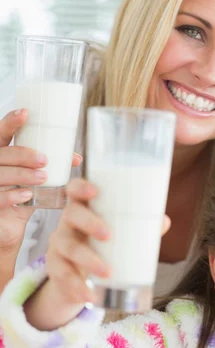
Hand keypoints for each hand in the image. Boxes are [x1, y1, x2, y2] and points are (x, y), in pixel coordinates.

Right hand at [0, 109, 81, 249]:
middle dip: (23, 154)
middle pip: (1, 153)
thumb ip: (48, 170)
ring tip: (42, 178)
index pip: (1, 135)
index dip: (10, 123)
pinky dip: (13, 195)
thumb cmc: (18, 204)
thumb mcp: (33, 184)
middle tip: (45, 159)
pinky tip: (27, 195)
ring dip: (22, 174)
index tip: (25, 113)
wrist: (5, 234)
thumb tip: (75, 157)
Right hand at [46, 178, 170, 305]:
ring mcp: (59, 245)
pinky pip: (62, 275)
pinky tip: (89, 295)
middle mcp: (68, 224)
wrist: (79, 281)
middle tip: (108, 236)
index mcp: (83, 210)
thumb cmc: (102, 249)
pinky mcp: (55, 268)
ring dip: (87, 260)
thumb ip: (140, 229)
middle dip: (89, 223)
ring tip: (107, 272)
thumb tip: (164, 221)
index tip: (95, 191)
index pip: (75, 190)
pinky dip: (76, 286)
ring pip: (68, 247)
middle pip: (71, 214)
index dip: (81, 187)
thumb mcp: (119, 238)